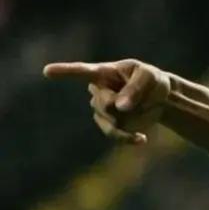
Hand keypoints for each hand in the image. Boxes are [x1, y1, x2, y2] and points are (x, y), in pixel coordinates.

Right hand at [43, 59, 171, 144]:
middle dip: (126, 106)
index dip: (65, 72)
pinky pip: (113, 134)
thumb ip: (135, 88)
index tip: (47, 71)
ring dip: (132, 118)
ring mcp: (100, 108)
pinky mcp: (107, 123)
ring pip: (110, 120)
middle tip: (144, 98)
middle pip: (105, 104)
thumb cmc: (153, 81)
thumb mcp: (150, 78)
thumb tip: (119, 107)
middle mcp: (97, 89)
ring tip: (145, 107)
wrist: (161, 100)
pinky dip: (128, 137)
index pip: (82, 71)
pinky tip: (142, 138)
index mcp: (104, 72)